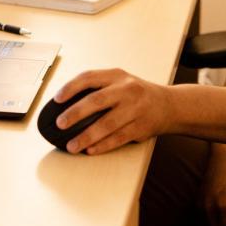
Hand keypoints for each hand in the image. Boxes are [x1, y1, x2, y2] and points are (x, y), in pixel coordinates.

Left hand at [54, 69, 173, 154]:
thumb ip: (98, 88)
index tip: (56, 99)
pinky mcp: (141, 127)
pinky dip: (102, 145)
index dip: (71, 87)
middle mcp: (127, 90)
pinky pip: (118, 138)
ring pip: (107, 124)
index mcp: (117, 76)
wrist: (169, 105)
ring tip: (72, 145)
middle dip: (75, 113)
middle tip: (60, 124)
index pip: (89, 78)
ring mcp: (135, 109)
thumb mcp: (120, 81)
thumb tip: (66, 105)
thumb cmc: (137, 94)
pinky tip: (90, 150)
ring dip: (87, 136)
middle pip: (97, 101)